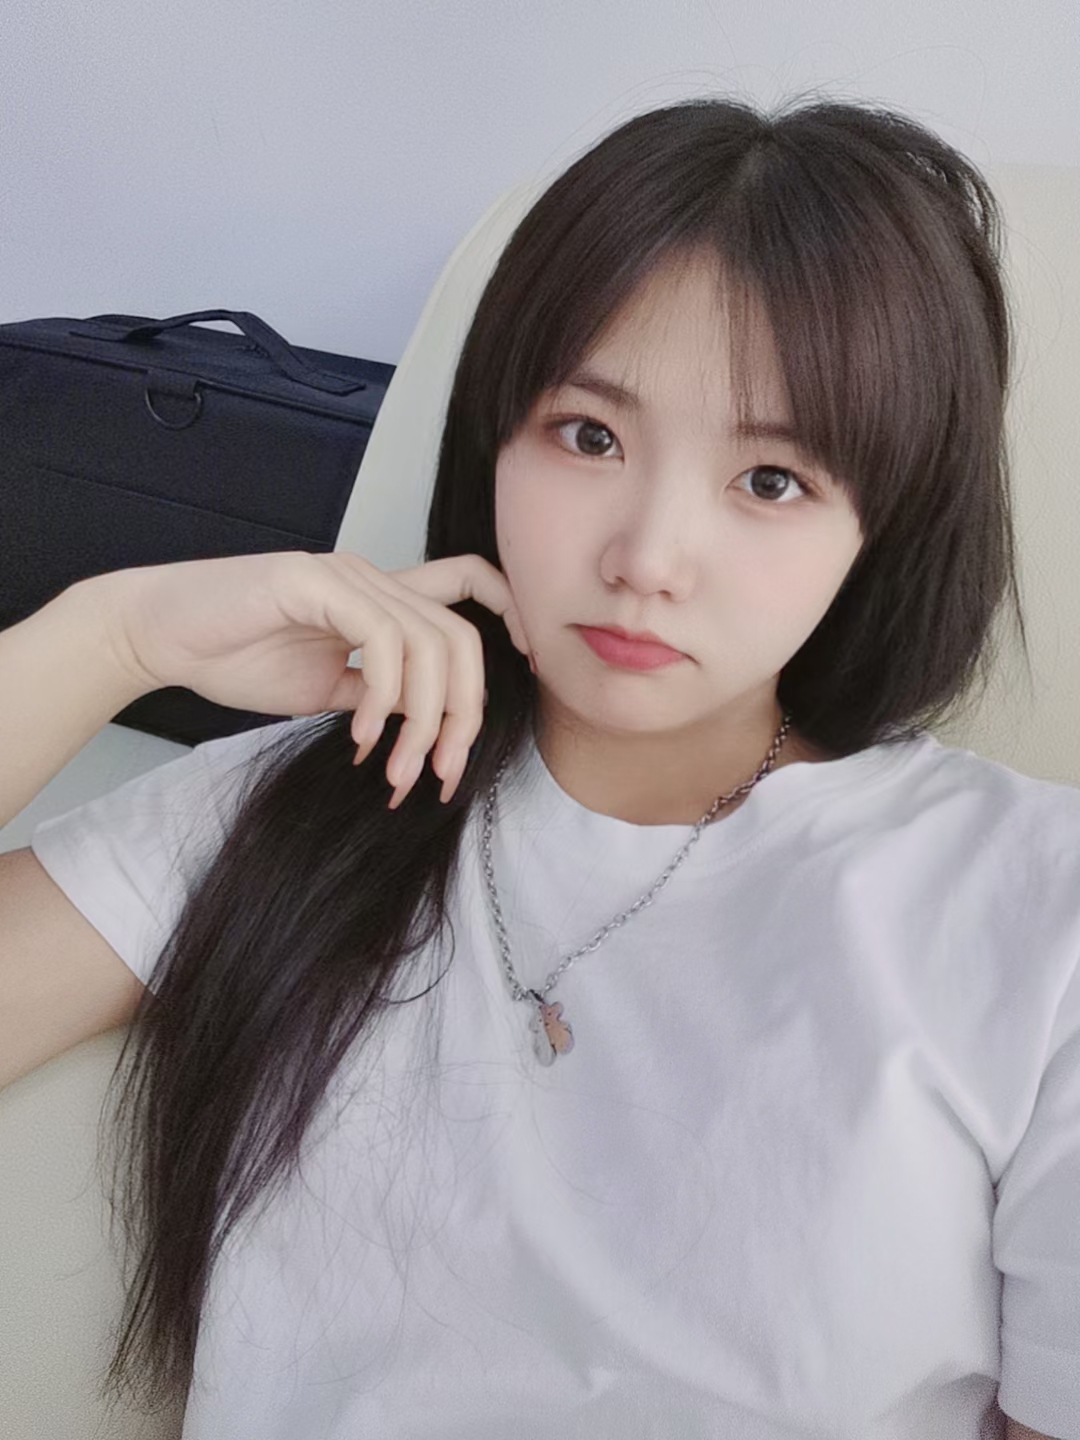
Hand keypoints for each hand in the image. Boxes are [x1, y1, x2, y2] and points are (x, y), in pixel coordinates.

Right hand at [86, 549, 529, 806]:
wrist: (160, 634)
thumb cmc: (234, 655)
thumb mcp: (323, 688)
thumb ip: (373, 694)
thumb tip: (415, 725)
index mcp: (379, 599)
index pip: (467, 583)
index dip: (509, 613)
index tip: (526, 667)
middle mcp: (372, 580)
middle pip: (461, 635)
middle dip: (465, 712)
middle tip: (444, 771)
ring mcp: (345, 577)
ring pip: (429, 643)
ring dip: (423, 720)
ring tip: (398, 769)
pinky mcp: (313, 583)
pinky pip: (381, 638)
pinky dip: (385, 697)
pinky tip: (362, 735)